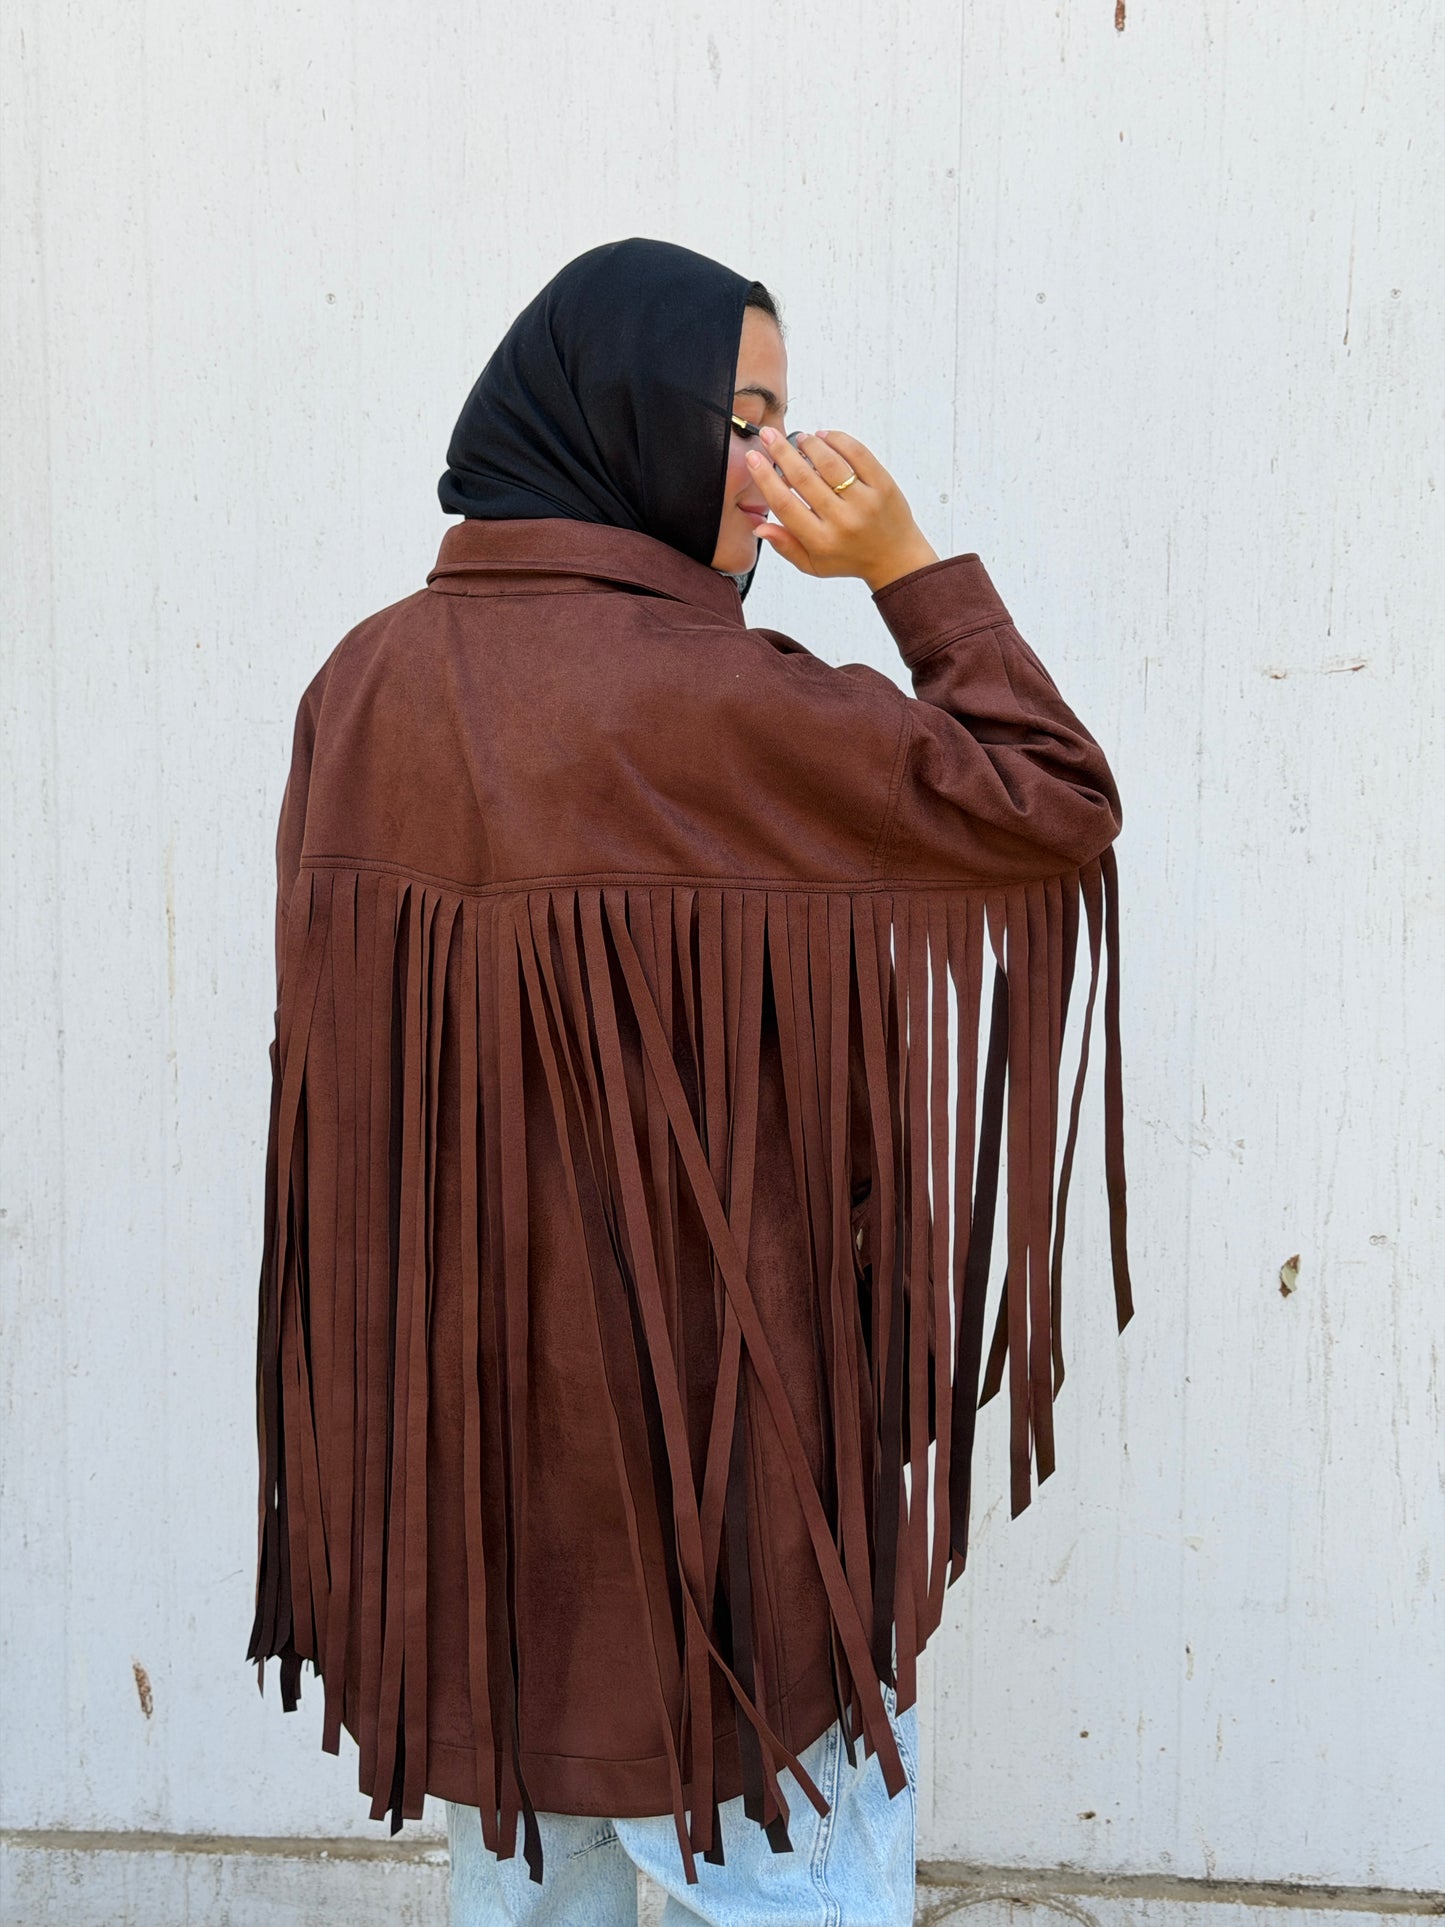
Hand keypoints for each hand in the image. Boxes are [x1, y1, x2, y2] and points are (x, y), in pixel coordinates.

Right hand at [744, 427, 939, 591]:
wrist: (896, 558)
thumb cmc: (849, 558)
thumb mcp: (813, 564)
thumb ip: (785, 546)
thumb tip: (759, 527)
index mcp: (821, 541)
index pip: (784, 505)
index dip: (765, 478)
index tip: (754, 458)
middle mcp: (842, 521)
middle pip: (804, 479)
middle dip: (781, 452)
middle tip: (768, 435)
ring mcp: (865, 501)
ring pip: (830, 463)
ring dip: (810, 445)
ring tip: (800, 438)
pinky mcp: (883, 485)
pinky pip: (858, 454)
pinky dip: (838, 440)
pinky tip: (825, 437)